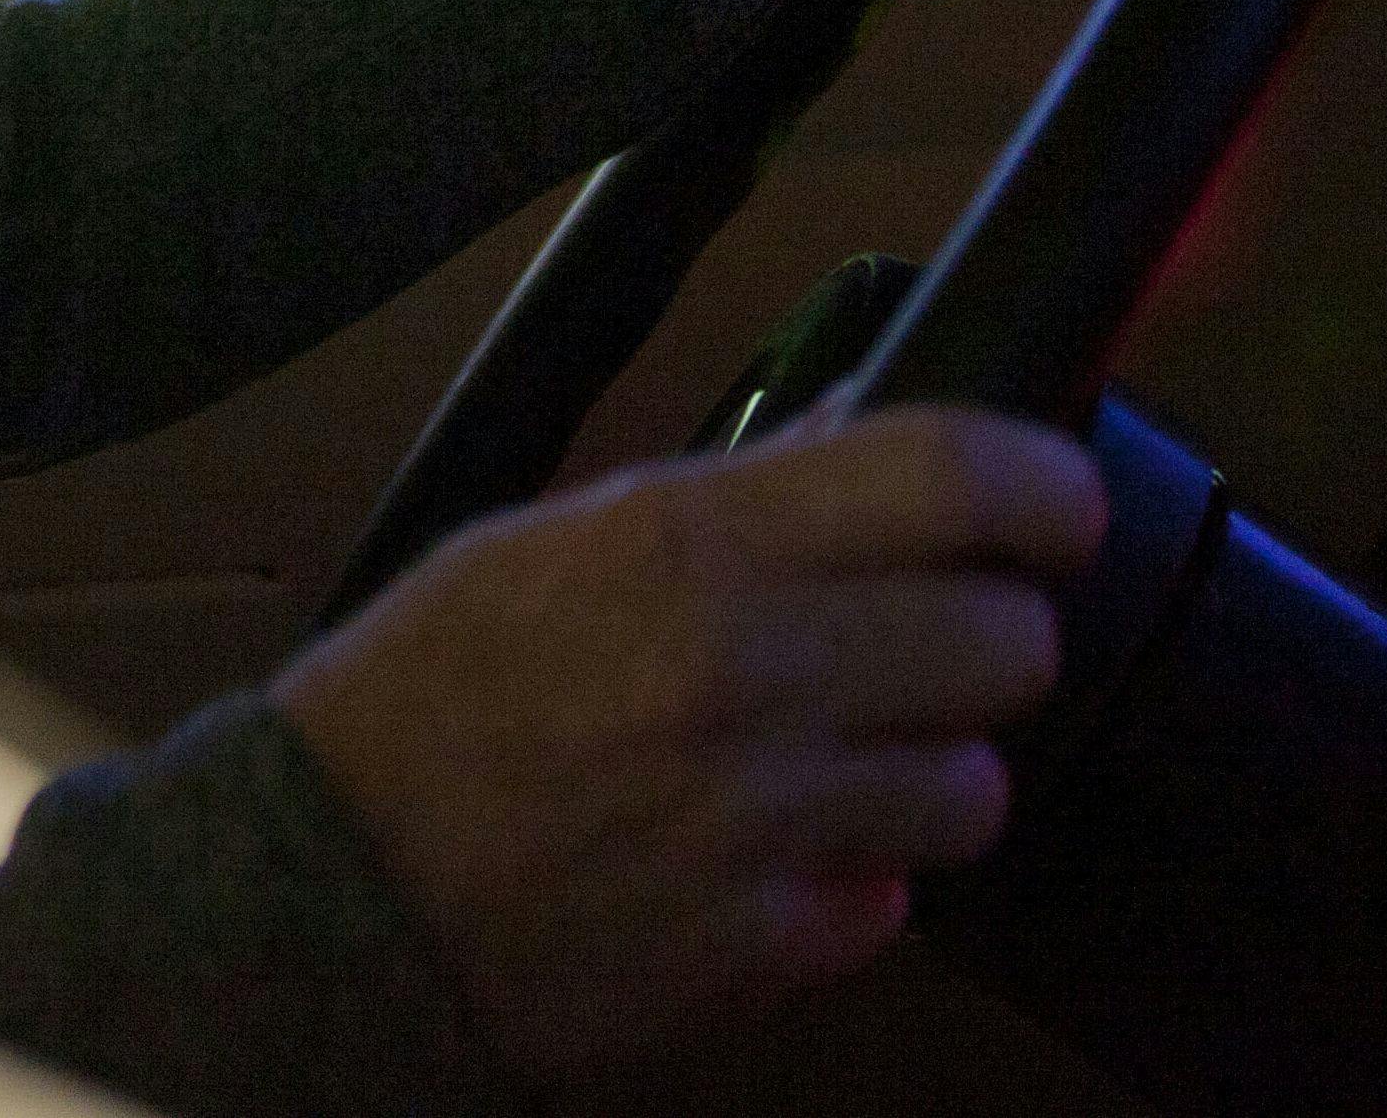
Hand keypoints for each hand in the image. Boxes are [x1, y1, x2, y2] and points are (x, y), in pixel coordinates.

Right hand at [270, 408, 1104, 1077]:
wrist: (328, 889)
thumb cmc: (423, 703)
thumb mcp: (554, 539)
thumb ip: (731, 496)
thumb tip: (865, 439)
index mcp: (692, 544)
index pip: (955, 476)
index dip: (1045, 485)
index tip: (1059, 506)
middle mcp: (748, 673)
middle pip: (1010, 642)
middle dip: (986, 640)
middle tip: (930, 646)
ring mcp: (765, 822)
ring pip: (976, 789)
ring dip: (926, 774)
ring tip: (837, 766)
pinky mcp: (765, 948)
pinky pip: (895, 905)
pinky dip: (855, 882)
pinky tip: (774, 851)